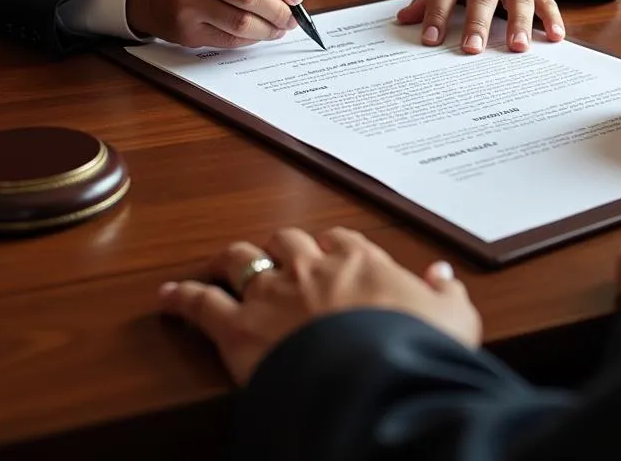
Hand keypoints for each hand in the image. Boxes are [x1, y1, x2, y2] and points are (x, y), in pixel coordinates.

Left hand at [158, 228, 480, 386]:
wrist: (370, 380)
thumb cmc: (413, 351)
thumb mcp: (454, 320)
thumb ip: (447, 293)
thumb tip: (444, 274)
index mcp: (360, 261)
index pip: (340, 240)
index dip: (331, 246)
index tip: (328, 252)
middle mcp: (311, 268)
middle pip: (287, 240)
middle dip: (281, 246)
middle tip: (276, 254)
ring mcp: (271, 294)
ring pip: (242, 260)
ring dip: (232, 259)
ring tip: (222, 262)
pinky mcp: (238, 327)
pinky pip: (201, 304)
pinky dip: (181, 298)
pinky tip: (166, 297)